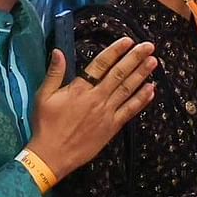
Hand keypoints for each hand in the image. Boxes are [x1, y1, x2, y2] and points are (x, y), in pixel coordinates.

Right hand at [23, 38, 158, 178]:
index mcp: (79, 89)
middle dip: (135, 58)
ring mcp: (106, 113)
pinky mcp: (112, 127)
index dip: (115, 51)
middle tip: (149, 46)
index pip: (101, 64)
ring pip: (127, 89)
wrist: (52, 155)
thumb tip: (59, 52)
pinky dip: (141, 100)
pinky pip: (130, 110)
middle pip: (119, 74)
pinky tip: (151, 89)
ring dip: (141, 74)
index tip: (128, 40)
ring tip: (153, 61)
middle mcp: (96, 98)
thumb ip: (54, 73)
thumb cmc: (45, 125)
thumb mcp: (43, 97)